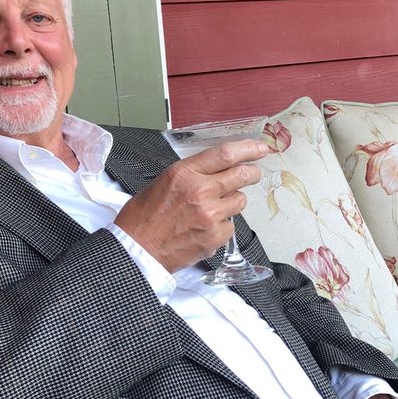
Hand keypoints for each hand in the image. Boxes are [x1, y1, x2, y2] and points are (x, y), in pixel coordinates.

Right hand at [114, 139, 268, 273]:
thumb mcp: (163, 182)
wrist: (137, 250)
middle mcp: (200, 190)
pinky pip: (231, 225)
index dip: (249, 149)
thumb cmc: (143, 218)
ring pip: (240, 201)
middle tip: (252, 174)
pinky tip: (204, 228)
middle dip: (252, 173)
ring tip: (213, 208)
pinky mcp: (215, 236)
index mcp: (184, 173)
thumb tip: (217, 170)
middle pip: (243, 174)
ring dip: (233, 202)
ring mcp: (209, 214)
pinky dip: (222, 226)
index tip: (260, 148)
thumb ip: (192, 174)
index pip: (226, 154)